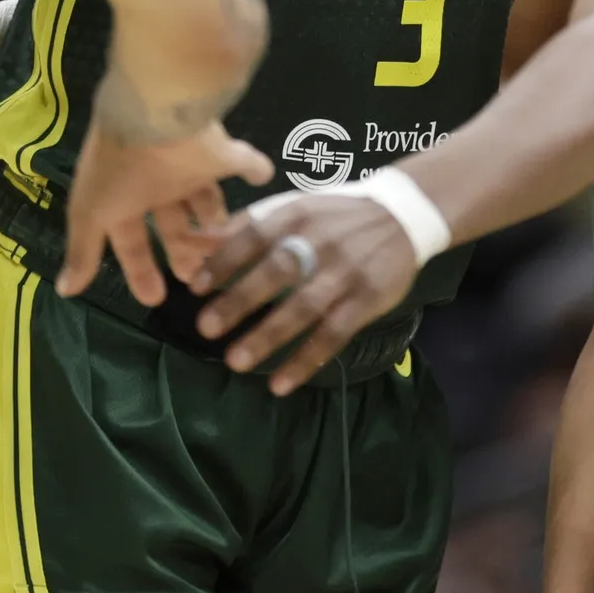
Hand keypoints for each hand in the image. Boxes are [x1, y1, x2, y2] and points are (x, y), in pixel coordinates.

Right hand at [60, 119, 270, 305]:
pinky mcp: (222, 150)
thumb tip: (67, 291)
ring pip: (205, 198)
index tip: (154, 299)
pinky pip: (244, 162)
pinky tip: (263, 177)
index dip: (140, 268)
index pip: (131, 238)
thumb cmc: (121, 165)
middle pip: (171, 222)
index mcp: (124, 194)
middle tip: (194, 276)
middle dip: (182, 250)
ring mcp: (190, 163)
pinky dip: (255, 169)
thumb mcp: (92, 212)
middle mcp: (156, 180)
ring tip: (227, 244)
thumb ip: (84, 251)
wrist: (158, 110)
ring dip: (215, 222)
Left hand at [192, 191, 421, 393]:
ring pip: (305, 307)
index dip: (224, 261)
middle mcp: (321, 242)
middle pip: (277, 272)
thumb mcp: (293, 209)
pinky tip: (280, 383)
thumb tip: (191, 240)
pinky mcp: (367, 300)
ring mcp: (346, 273)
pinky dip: (306, 360)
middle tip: (205, 328)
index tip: (195, 288)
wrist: (402, 216)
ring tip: (235, 361)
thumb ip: (244, 225)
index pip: (254, 236)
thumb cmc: (334, 216)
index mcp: (297, 215)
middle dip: (240, 300)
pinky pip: (334, 335)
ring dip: (269, 336)